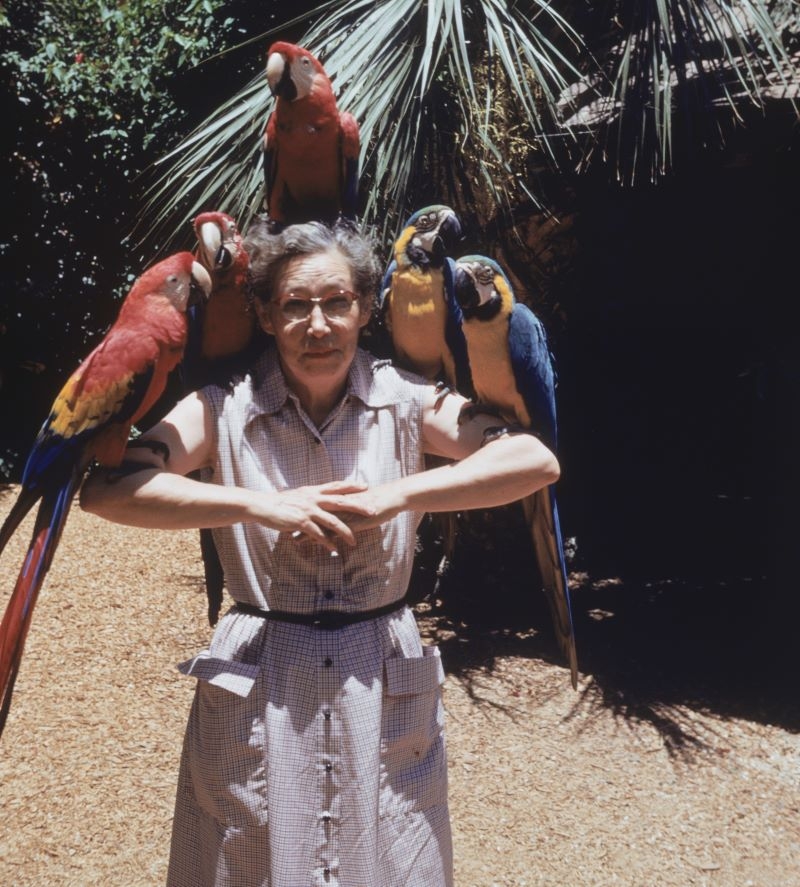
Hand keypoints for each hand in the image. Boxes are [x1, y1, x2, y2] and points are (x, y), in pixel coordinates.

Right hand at [256, 481, 375, 552]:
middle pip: (341, 501)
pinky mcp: (301, 522)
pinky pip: (318, 534)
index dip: (351, 486)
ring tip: (354, 541)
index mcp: (313, 491)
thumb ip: (309, 497)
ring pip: (332, 521)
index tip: (365, 486)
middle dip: (358, 506)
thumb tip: (318, 498)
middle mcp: (313, 498)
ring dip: (345, 532)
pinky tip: (333, 548)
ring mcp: (308, 510)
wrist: (262, 505)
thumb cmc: (278, 502)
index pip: (336, 486)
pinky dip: (327, 542)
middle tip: (373, 511)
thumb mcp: (297, 495)